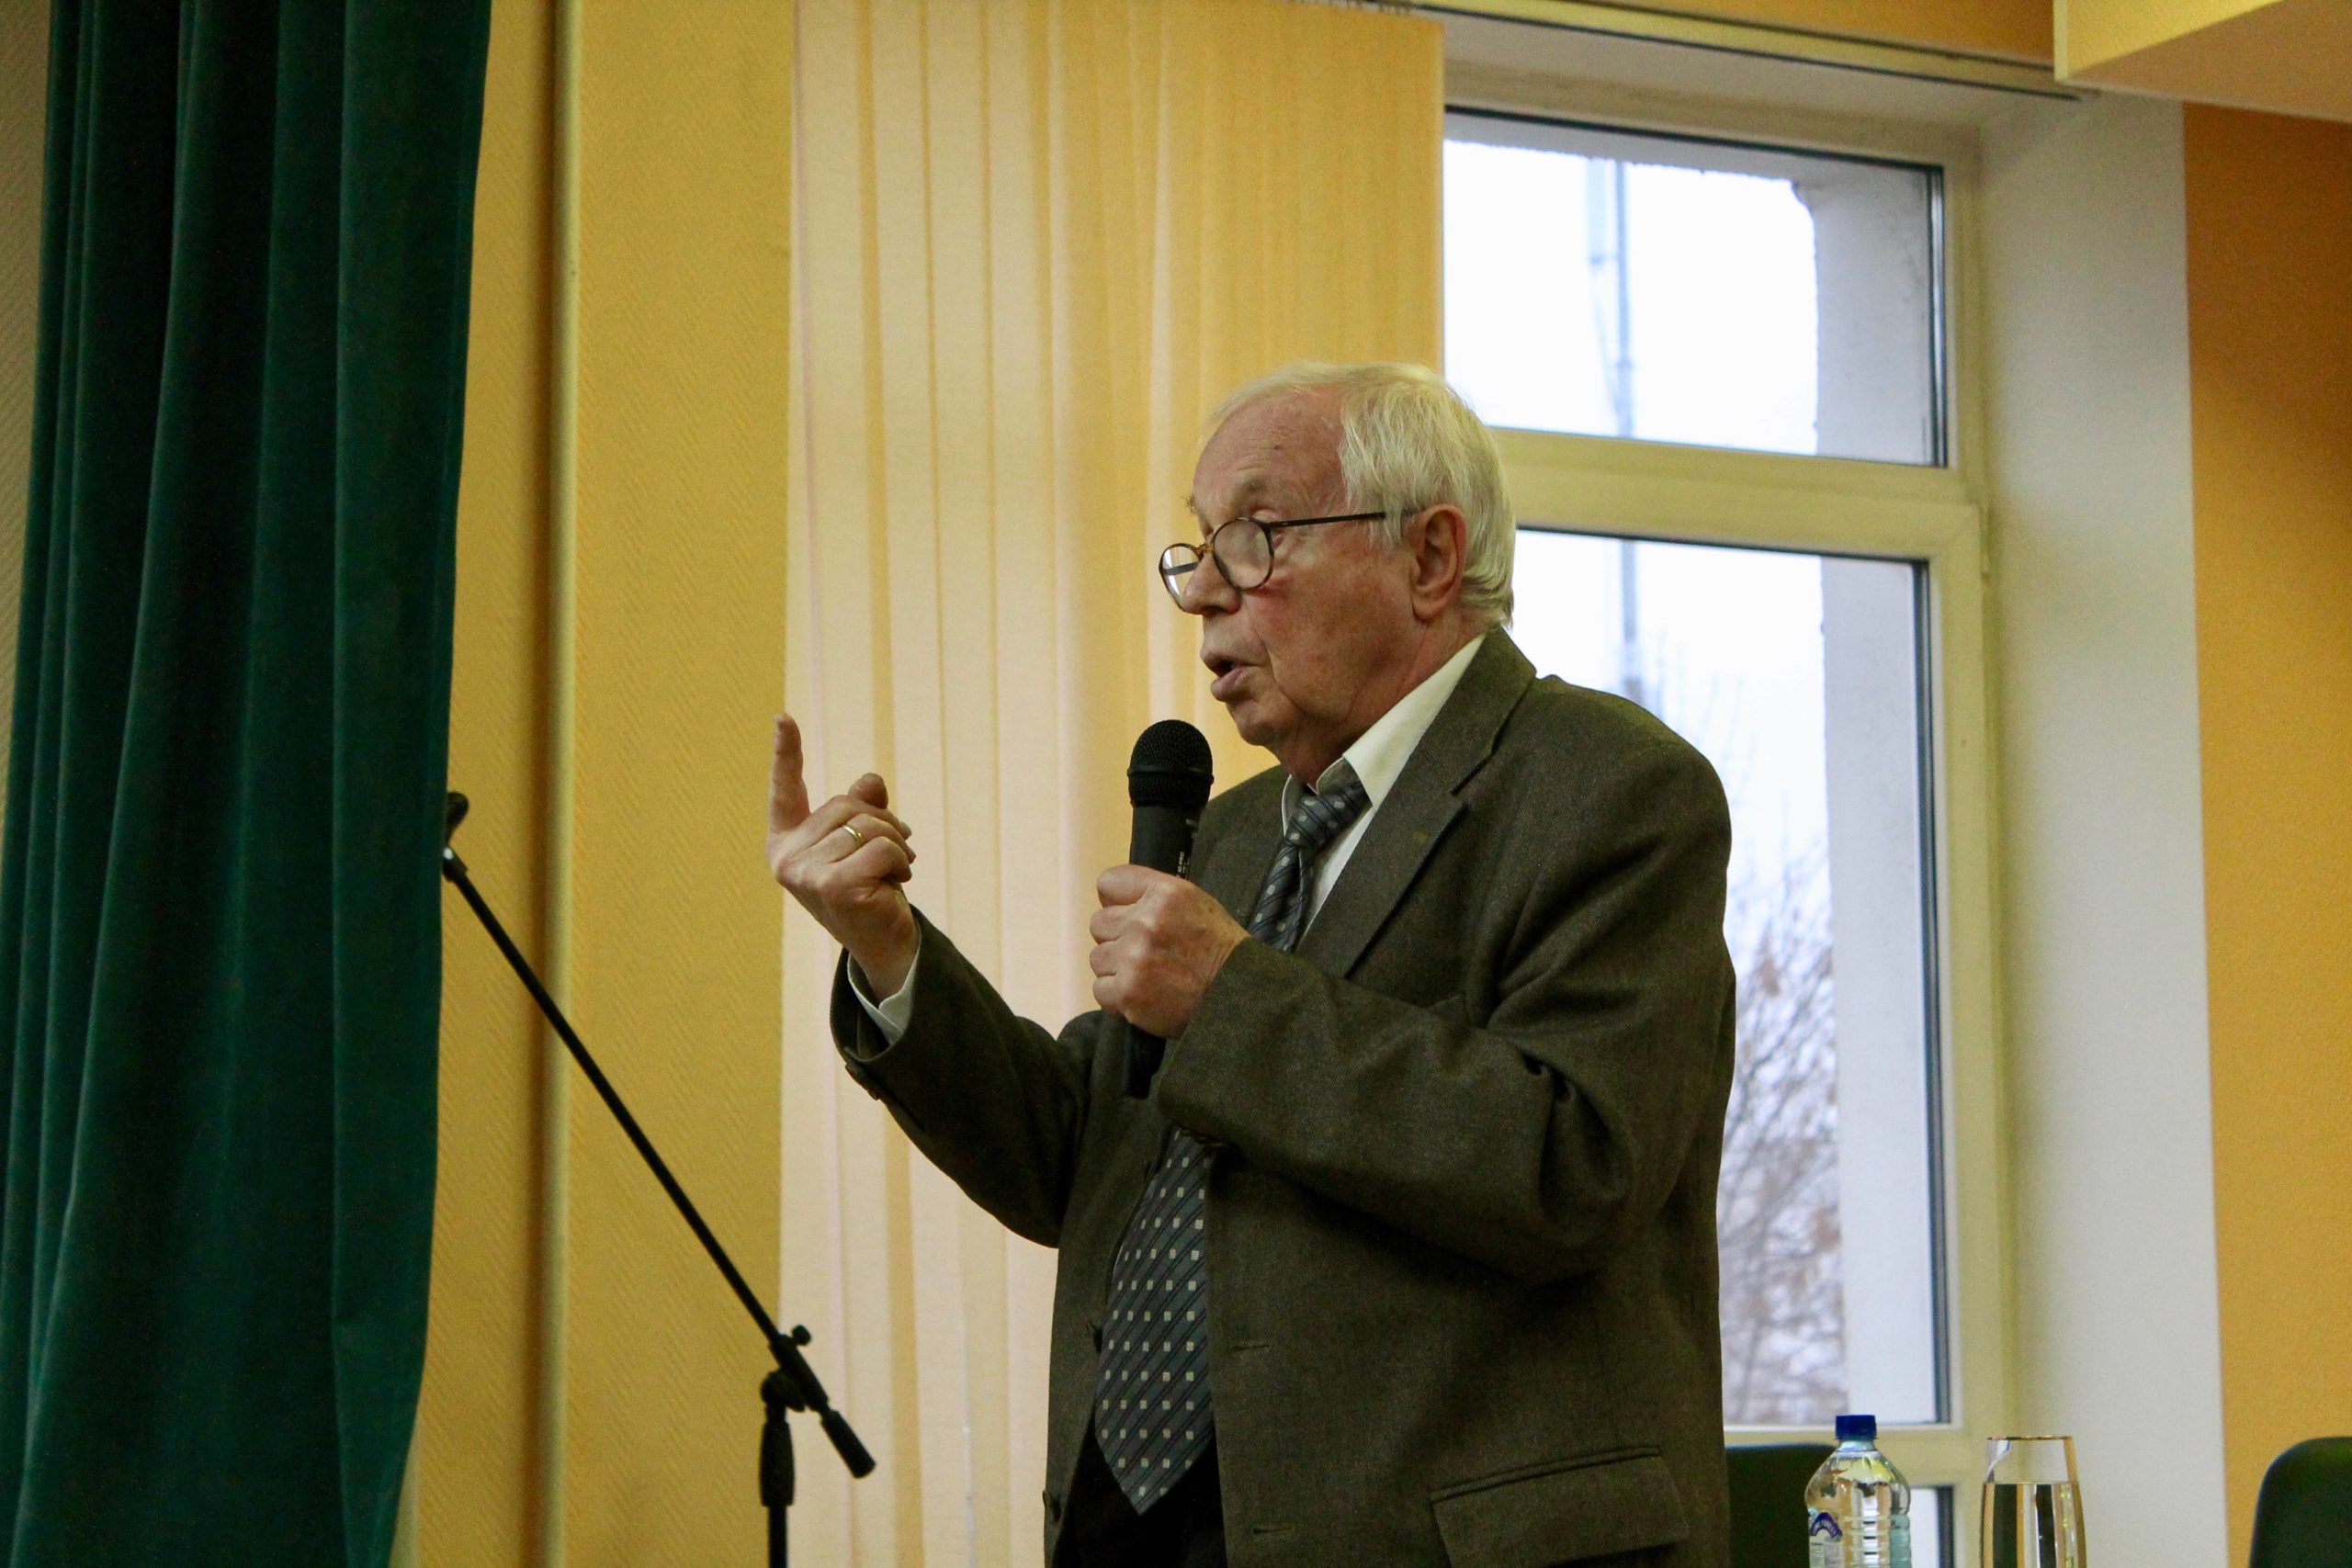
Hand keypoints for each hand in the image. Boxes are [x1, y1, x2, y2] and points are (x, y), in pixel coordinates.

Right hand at [768, 714, 918, 994]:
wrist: (885, 942)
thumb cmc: (871, 888)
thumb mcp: (864, 842)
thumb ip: (863, 808)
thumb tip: (870, 781)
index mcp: (787, 841)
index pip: (785, 790)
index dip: (787, 753)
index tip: (784, 717)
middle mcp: (786, 857)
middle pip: (846, 806)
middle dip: (883, 823)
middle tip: (897, 853)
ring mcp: (805, 874)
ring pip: (868, 826)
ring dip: (896, 844)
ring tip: (897, 870)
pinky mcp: (832, 887)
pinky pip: (882, 847)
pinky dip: (900, 860)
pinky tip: (896, 883)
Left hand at [1088, 866, 1247, 1038]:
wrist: (1239, 996)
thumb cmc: (1219, 950)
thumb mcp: (1195, 904)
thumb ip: (1154, 896)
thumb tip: (1115, 902)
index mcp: (1164, 893)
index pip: (1108, 883)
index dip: (1115, 902)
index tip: (1126, 915)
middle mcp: (1145, 922)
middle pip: (1098, 923)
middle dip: (1117, 938)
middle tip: (1144, 952)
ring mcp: (1134, 959)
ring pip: (1097, 958)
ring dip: (1116, 968)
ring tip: (1147, 975)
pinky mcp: (1128, 992)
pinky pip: (1100, 989)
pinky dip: (1117, 996)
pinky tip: (1143, 994)